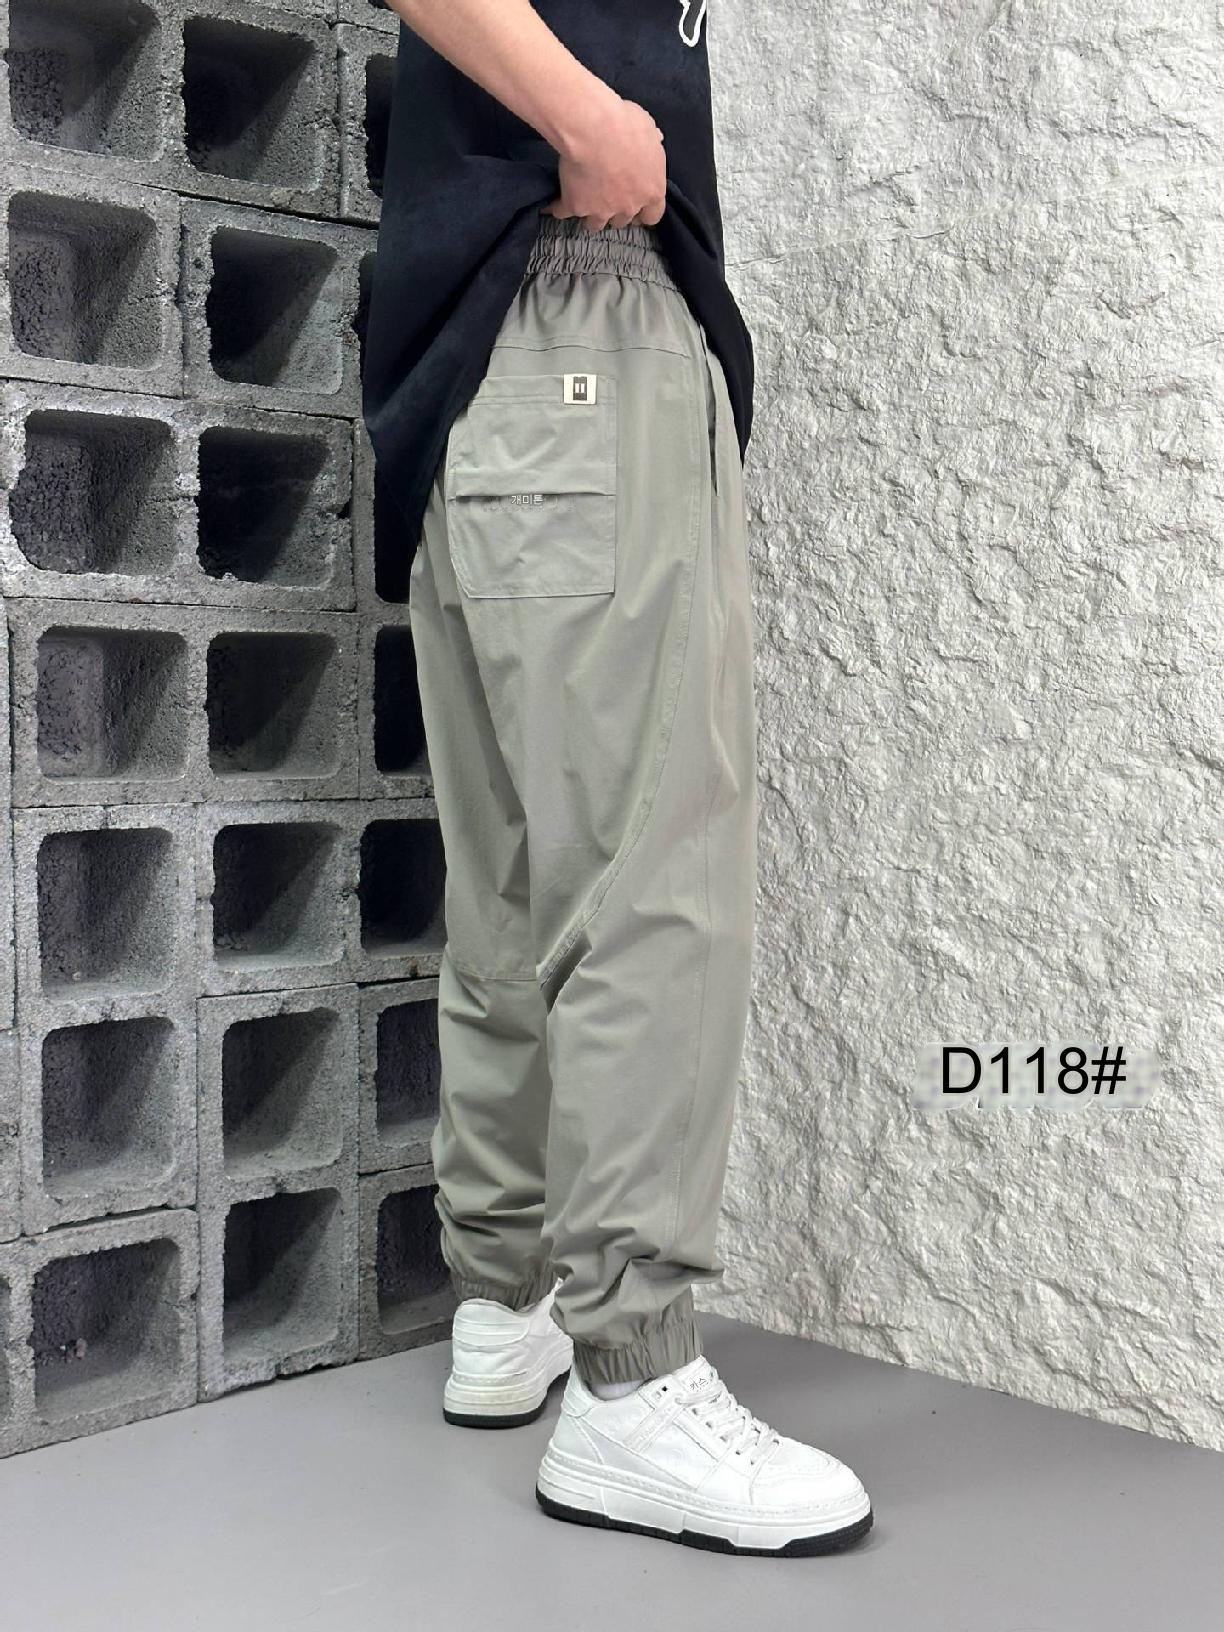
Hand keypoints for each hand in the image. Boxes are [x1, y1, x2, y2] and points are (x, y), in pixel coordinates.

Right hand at [543, 89, 666, 231]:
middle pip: (622, 221)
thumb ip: (651, 142)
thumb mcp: (648, 128)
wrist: (594, 129)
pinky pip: (563, 212)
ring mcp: (600, 210)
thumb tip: (653, 138)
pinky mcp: (575, 205)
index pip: (652, 216)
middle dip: (616, 211)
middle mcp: (627, 207)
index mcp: (650, 191)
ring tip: (586, 206)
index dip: (644, 213)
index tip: (638, 209)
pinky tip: (554, 204)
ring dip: (592, 216)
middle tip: (609, 198)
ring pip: (596, 224)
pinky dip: (559, 208)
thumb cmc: (626, 125)